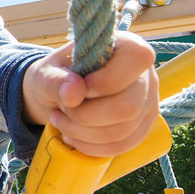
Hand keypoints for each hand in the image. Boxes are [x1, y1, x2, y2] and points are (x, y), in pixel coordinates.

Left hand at [22, 31, 159, 156]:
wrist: (62, 94)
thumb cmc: (57, 76)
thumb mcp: (46, 73)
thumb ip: (56, 80)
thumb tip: (74, 93)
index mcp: (127, 46)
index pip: (137, 59)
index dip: (105, 80)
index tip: (77, 87)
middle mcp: (146, 75)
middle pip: (128, 106)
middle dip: (85, 116)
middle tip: (61, 110)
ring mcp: (148, 103)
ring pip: (123, 131)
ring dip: (83, 133)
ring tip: (61, 121)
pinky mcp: (142, 126)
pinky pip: (123, 145)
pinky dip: (92, 146)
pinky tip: (72, 136)